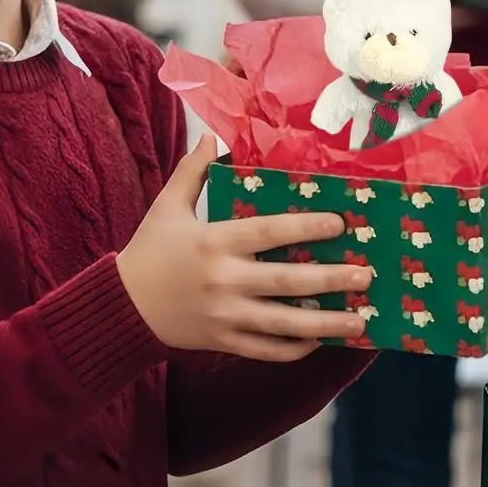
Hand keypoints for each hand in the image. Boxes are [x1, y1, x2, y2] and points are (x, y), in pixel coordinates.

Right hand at [118, 135, 373, 360]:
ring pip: (283, 323)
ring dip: (325, 323)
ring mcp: (225, 316)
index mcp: (213, 242)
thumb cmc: (149, 250)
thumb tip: (212, 136)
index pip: (268, 232)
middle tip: (365, 274)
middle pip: (285, 281)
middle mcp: (223, 280)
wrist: (121, 306)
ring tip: (360, 320)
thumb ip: (192, 172)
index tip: (340, 224)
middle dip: (330, 279)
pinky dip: (293, 349)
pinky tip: (319, 341)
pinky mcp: (222, 341)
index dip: (306, 228)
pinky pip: (265, 350)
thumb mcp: (166, 206)